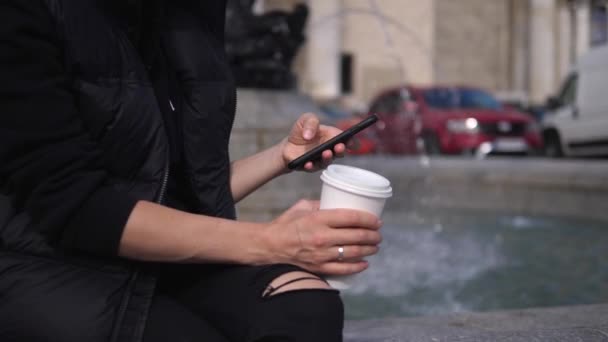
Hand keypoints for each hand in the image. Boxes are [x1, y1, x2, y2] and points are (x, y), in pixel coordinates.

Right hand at [263, 200, 382, 274]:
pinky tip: (365, 263)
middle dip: (373, 235)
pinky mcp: (319, 267)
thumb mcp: (303, 207)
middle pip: (357, 236)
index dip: (369, 219)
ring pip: (354, 253)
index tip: (377, 221)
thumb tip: (339, 203)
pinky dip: (357, 266)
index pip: (352, 218)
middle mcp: (322, 237)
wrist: (270, 245)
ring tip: (375, 246)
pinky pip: (344, 269)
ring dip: (369, 250)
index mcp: (319, 219)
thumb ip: (321, 204)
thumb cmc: (286, 223)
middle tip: (378, 234)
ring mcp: (322, 254)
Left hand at [281, 113, 345, 171]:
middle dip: (341, 150)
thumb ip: (311, 122)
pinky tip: (308, 163)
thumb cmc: (301, 131)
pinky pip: (312, 168)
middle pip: (340, 152)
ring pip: (327, 161)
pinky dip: (310, 166)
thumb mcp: (306, 119)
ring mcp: (321, 159)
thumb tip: (309, 135)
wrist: (288, 145)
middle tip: (339, 147)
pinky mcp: (310, 167)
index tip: (351, 141)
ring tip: (326, 153)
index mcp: (333, 137)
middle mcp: (330, 150)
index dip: (352, 142)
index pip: (348, 141)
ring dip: (327, 158)